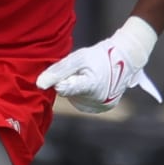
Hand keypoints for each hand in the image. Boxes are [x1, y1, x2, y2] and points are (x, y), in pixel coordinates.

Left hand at [35, 16, 161, 112]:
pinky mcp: (104, 108)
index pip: (65, 89)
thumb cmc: (99, 56)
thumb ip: (58, 71)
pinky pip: (83, 103)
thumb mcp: (78, 58)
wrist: (125, 58)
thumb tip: (38, 85)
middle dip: (70, 82)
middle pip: (69, 95)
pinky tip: (92, 84)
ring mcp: (102, 106)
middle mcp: (98, 101)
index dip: (59, 81)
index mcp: (91, 86)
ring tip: (89, 76)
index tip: (56, 78)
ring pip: (75, 100)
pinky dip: (83, 95)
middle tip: (82, 71)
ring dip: (76, 90)